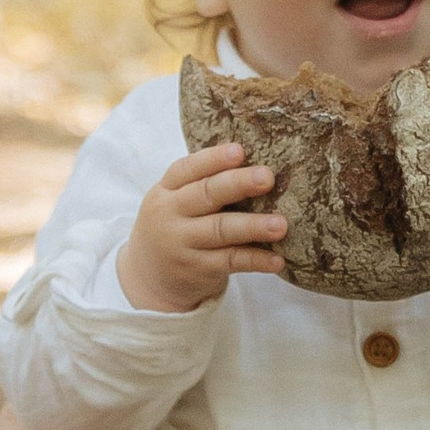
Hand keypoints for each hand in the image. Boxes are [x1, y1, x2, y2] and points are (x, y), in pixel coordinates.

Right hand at [116, 142, 287, 310]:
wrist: (149, 278)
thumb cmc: (176, 227)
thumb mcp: (175, 202)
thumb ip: (203, 184)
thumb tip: (257, 165)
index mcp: (166, 190)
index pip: (187, 169)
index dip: (213, 159)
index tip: (240, 151)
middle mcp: (170, 215)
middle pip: (205, 195)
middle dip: (238, 184)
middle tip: (267, 177)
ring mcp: (182, 244)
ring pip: (220, 230)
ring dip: (253, 226)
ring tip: (281, 224)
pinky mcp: (197, 269)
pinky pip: (231, 261)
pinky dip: (256, 260)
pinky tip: (277, 260)